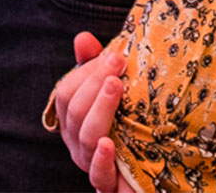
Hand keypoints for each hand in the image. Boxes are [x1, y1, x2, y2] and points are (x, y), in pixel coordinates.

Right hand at [49, 32, 124, 185]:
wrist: (148, 175)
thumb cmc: (127, 127)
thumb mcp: (112, 93)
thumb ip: (94, 67)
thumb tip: (82, 37)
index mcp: (73, 118)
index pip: (66, 92)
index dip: (87, 72)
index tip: (114, 55)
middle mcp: (76, 141)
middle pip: (75, 110)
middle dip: (95, 82)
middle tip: (119, 62)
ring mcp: (89, 163)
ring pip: (85, 136)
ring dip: (100, 108)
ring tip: (116, 86)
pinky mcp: (107, 183)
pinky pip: (98, 174)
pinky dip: (101, 158)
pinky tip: (109, 143)